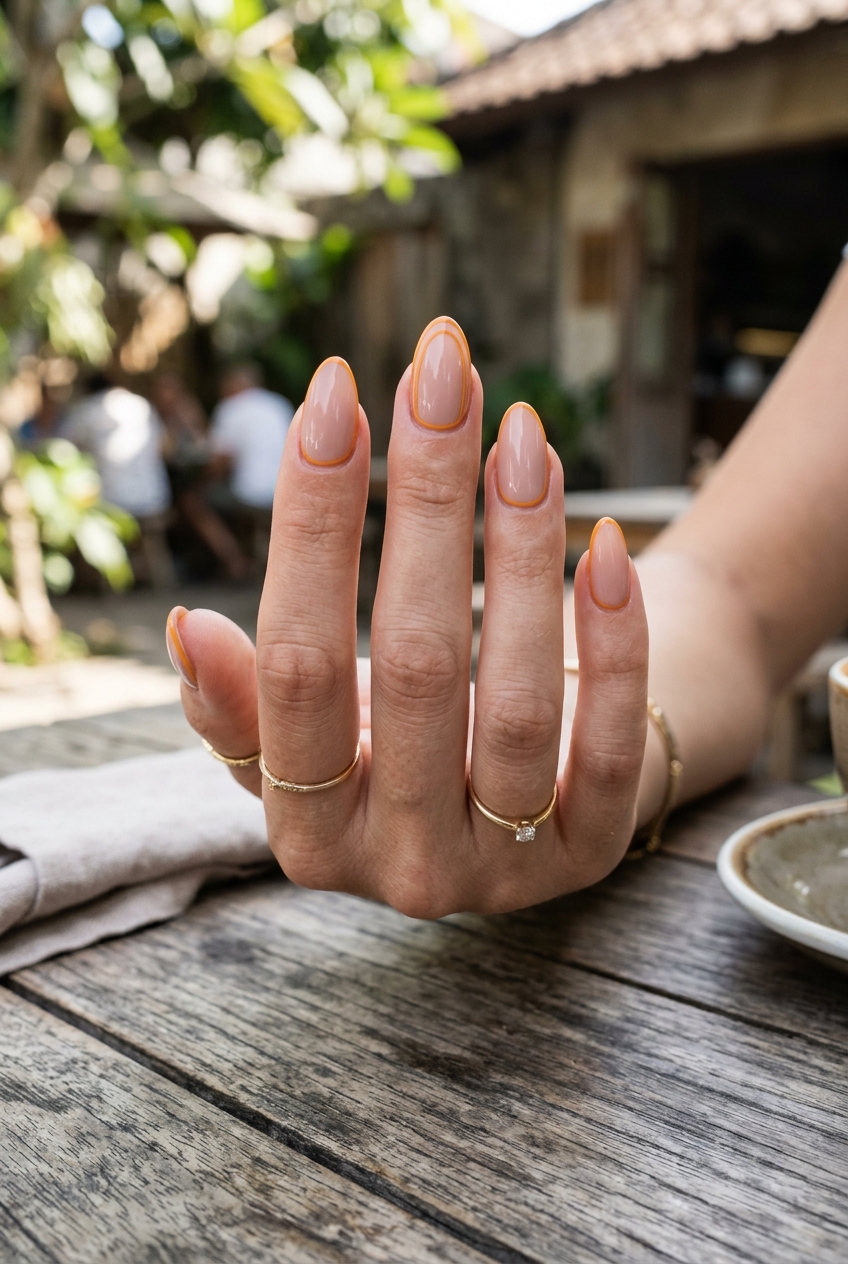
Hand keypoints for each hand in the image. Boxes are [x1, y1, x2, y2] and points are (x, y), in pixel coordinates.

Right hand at [167, 320, 648, 915]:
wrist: (503, 824)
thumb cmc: (386, 753)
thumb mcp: (304, 740)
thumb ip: (244, 703)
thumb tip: (186, 631)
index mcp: (305, 830)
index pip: (299, 665)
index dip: (312, 522)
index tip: (335, 395)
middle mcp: (400, 866)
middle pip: (412, 665)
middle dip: (425, 500)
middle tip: (440, 371)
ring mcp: (503, 871)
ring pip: (516, 702)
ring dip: (523, 550)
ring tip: (522, 434)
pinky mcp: (591, 856)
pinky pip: (608, 748)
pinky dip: (614, 642)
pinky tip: (607, 543)